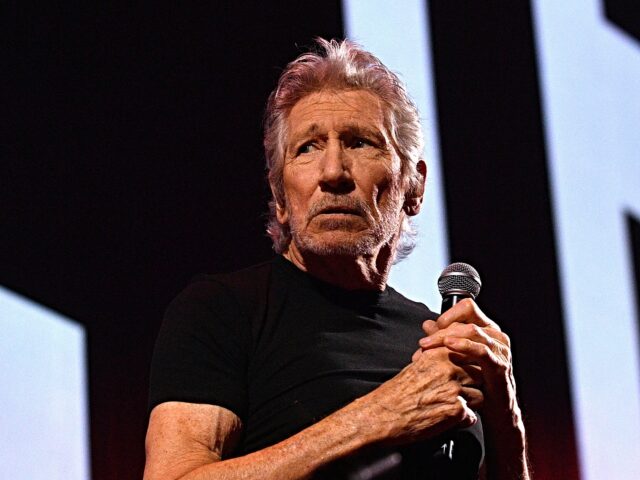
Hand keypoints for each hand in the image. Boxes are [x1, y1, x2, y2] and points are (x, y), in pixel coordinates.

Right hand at [365, 344, 483, 445]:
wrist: (382, 414)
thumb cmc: (396, 392)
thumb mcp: (416, 363)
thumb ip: (434, 350)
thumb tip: (438, 331)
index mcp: (439, 354)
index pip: (471, 355)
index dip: (469, 367)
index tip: (462, 376)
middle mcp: (449, 369)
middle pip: (480, 375)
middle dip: (472, 385)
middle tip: (455, 394)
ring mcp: (454, 389)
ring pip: (480, 396)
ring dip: (469, 404)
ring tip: (449, 407)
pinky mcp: (455, 410)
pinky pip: (472, 417)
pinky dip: (462, 421)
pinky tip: (446, 419)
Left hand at [412, 299, 520, 429]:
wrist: (493, 408)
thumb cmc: (476, 381)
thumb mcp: (456, 356)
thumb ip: (443, 339)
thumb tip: (427, 324)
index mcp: (486, 328)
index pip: (467, 307)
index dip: (448, 315)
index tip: (432, 329)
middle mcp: (496, 335)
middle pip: (466, 320)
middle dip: (441, 331)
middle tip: (423, 343)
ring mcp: (500, 349)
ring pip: (473, 331)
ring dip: (447, 337)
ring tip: (428, 345)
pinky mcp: (500, 365)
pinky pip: (482, 350)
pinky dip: (464, 346)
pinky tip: (449, 346)